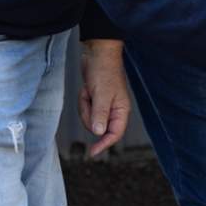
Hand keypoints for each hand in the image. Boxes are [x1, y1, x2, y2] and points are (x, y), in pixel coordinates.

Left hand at [78, 39, 130, 156]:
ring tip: (88, 91)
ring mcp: (104, 106)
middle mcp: (114, 110)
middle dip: (89, 115)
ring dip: (85, 106)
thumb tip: (99, 133)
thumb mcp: (102, 94)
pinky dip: (83, 101)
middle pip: (98, 127)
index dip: (104, 144)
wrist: (98, 53)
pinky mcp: (96, 100)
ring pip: (90, 119)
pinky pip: (86, 109)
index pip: (115, 134)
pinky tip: (86, 90)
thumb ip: (100, 114)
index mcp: (122, 110)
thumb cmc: (104, 71)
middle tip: (89, 98)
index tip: (92, 152)